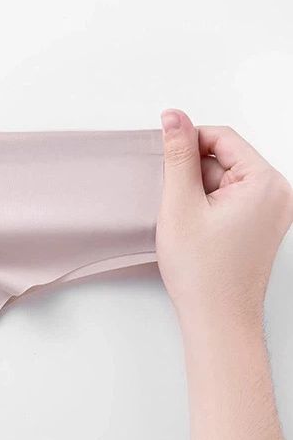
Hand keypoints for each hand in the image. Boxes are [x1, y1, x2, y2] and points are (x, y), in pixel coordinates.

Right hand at [155, 108, 292, 324]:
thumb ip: (178, 155)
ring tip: (186, 223)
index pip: (223, 138)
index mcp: (266, 183)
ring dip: (197, 192)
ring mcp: (271, 212)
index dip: (188, 141)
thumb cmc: (204, 273)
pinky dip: (206, 206)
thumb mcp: (180, 204)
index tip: (163, 154)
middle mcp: (277, 194)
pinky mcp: (260, 226)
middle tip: (175, 204)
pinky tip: (194, 229)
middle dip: (193, 173)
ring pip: (224, 180)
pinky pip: (229, 199)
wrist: (219, 321)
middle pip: (224, 158)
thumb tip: (174, 118)